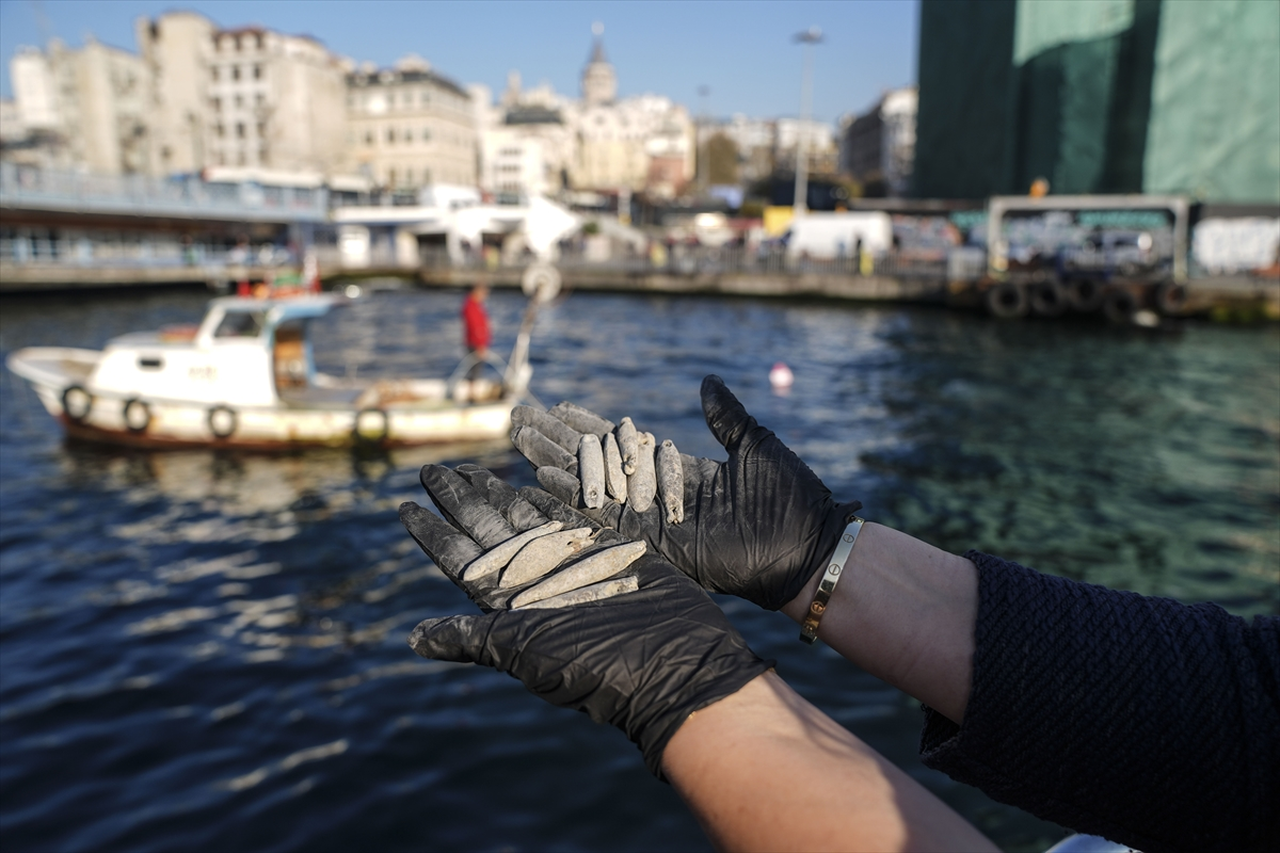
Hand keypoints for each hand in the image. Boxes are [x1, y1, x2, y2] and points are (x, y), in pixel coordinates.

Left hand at [400, 464, 772, 776]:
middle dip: (461, 501)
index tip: (404, 506)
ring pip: (526, 521)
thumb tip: (412, 639)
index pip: (460, 561)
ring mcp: (574, 566)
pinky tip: (531, 478)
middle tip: (434, 470)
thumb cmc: (598, 665)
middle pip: (488, 532)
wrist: (674, 663)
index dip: (432, 533)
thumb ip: (472, 637)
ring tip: (470, 468)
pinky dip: (551, 499)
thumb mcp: (526, 651)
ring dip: (498, 494)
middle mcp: (537, 584)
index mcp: (510, 608)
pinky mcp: (611, 553)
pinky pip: (573, 518)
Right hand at [510, 375, 861, 610]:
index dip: (588, 424)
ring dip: (553, 461)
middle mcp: (656, 496)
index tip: (557, 404)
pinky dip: (574, 496)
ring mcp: (651, 520)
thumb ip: (725, 415)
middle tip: (518, 417)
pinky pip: (603, 516)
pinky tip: (542, 476)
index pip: (622, 443)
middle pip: (595, 462)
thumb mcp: (754, 443)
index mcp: (679, 472)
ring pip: (591, 485)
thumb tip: (708, 380)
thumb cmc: (790, 497)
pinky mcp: (653, 541)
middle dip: (556, 440)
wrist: (806, 546)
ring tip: (520, 438)